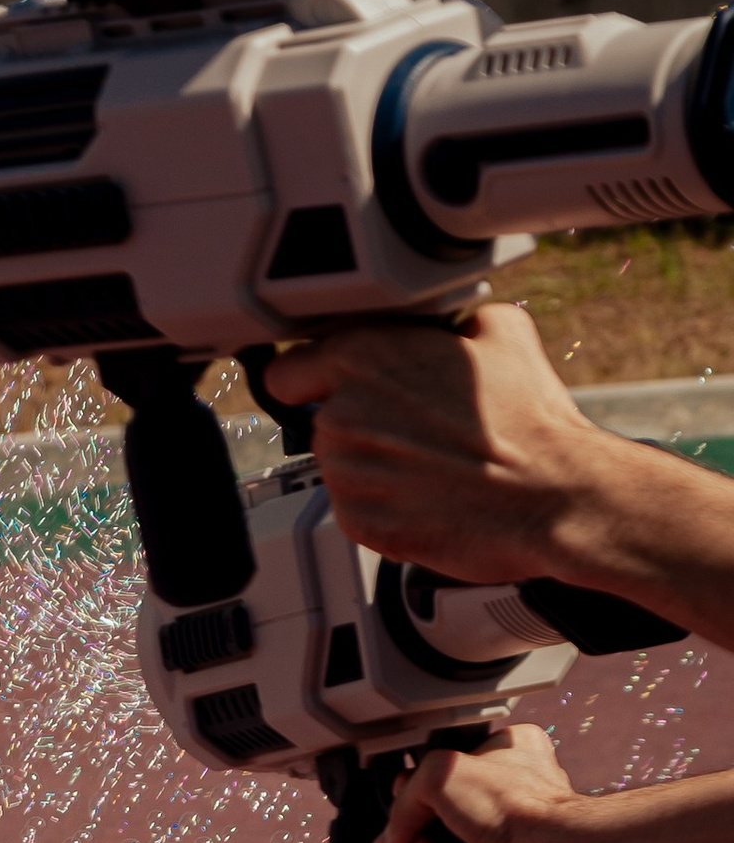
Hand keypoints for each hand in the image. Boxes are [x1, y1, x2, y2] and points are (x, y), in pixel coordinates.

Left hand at [259, 305, 614, 582]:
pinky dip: (385, 505)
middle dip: (360, 421)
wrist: (554, 497)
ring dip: (373, 464)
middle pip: (322, 418)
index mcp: (361, 357)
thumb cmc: (530, 423)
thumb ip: (452, 319)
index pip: (288, 368)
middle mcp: (341, 415)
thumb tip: (448, 326)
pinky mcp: (358, 523)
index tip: (323, 386)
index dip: (310, 376)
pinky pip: (356, 508)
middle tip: (418, 428)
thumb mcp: (503, 330)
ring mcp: (346, 474)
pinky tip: (430, 494)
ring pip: (340, 466)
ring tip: (433, 463)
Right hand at [377, 720, 587, 842]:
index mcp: (498, 754)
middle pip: (431, 825)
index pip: (436, 772)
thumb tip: (390, 839)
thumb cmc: (523, 810)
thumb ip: (405, 800)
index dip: (412, 797)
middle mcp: (502, 796)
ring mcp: (502, 839)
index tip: (403, 816)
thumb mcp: (442, 774)